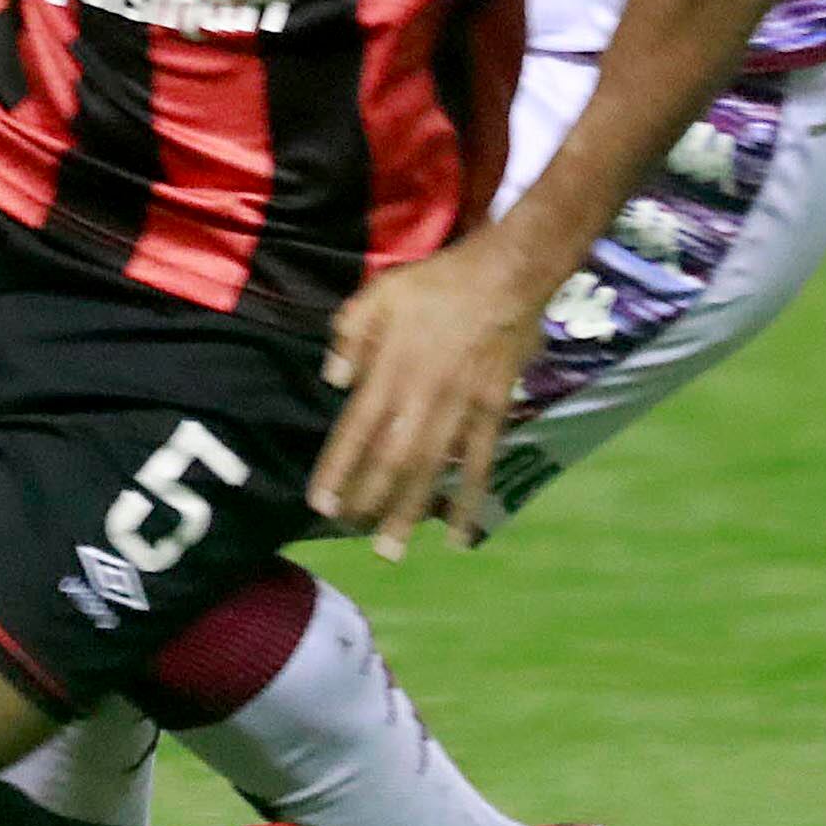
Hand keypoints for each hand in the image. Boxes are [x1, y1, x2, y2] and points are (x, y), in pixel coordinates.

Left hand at [307, 227, 550, 557]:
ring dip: (408, 512)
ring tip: (389, 549)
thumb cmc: (436, 284)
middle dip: (368, 500)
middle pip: (389, 460)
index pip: (355, 430)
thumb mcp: (379, 293)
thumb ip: (351, 334)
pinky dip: (468, 500)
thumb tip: (332, 379)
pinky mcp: (492, 412)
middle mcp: (422, 397)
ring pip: (430, 469)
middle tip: (350, 533)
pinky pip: (479, 463)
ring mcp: (460, 408)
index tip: (320, 504)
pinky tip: (457, 533)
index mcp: (390, 370)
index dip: (337, 470)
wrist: (505, 276)